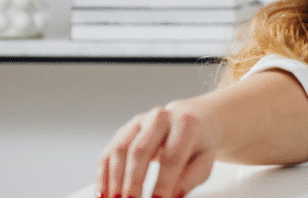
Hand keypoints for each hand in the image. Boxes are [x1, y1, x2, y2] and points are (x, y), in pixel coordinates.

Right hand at [97, 100, 216, 197]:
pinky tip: (103, 193)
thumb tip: (172, 196)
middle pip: (140, 151)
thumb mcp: (204, 161)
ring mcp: (140, 122)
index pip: (172, 157)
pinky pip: (109, 152)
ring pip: (120, 150)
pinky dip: (103, 176)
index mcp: (185, 124)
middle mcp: (160, 118)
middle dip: (133, 182)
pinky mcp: (125, 130)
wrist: (193, 119)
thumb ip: (189, 179)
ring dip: (114, 181)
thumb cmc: (198, 144)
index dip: (163, 182)